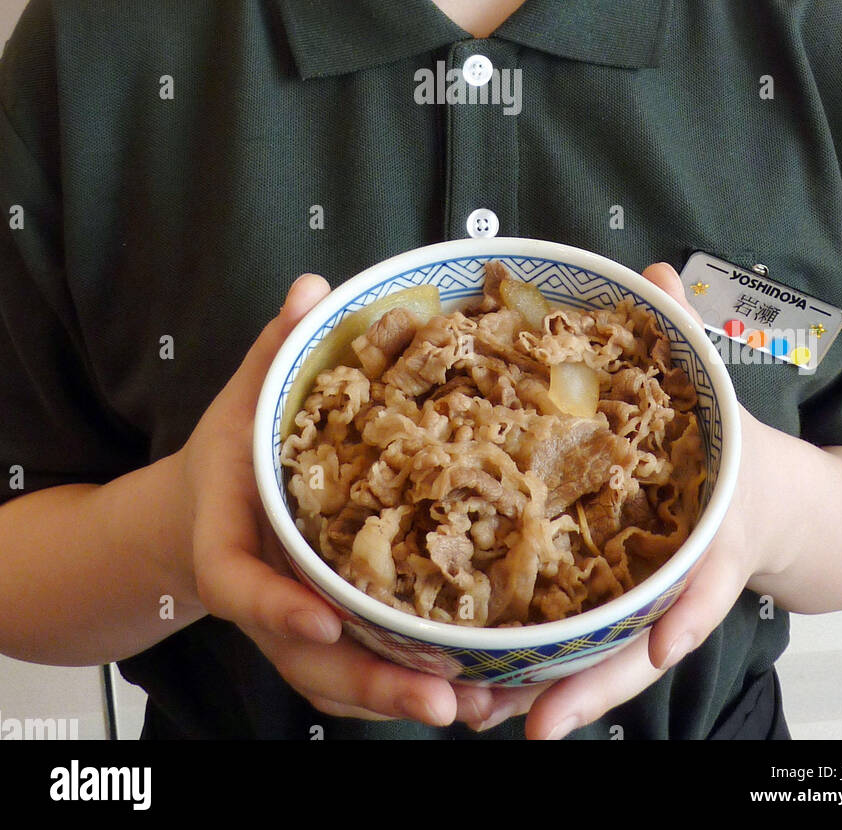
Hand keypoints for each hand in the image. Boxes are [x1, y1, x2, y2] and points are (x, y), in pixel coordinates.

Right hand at [178, 273, 493, 727]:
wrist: (203, 510)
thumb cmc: (232, 451)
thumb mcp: (248, 395)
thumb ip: (277, 348)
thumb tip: (313, 287)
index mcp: (230, 537)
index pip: (237, 584)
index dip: (277, 608)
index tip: (324, 618)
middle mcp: (266, 597)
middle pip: (307, 658)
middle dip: (372, 682)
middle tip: (442, 698)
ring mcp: (297, 626)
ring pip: (343, 681)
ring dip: (408, 699)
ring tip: (484, 708)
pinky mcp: (330, 639)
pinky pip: (367, 676)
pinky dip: (417, 691)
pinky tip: (485, 696)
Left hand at [460, 261, 766, 738]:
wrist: (766, 500)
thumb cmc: (726, 445)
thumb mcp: (712, 388)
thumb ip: (682, 334)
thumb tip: (659, 268)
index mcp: (708, 530)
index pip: (704, 579)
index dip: (685, 611)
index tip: (665, 644)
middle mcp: (679, 582)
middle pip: (640, 645)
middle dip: (588, 684)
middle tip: (532, 718)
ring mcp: (650, 605)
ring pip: (604, 666)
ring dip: (546, 696)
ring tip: (478, 720)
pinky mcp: (619, 612)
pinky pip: (580, 652)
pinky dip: (540, 677)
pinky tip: (483, 698)